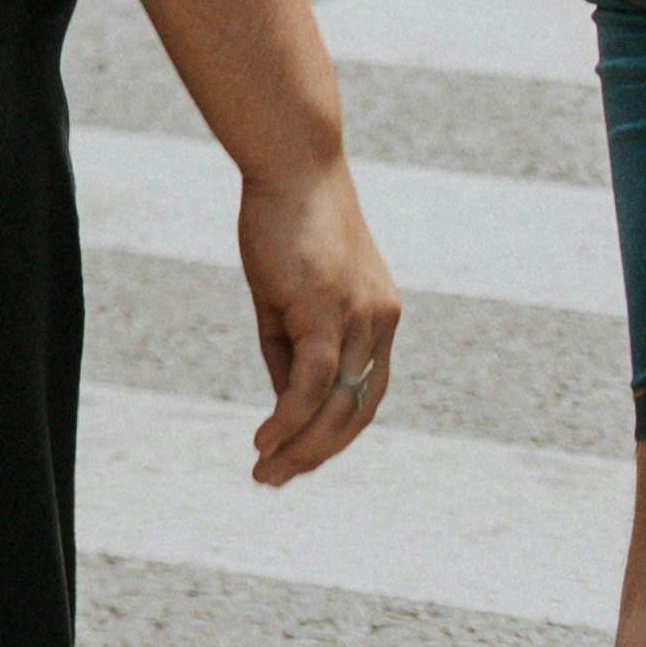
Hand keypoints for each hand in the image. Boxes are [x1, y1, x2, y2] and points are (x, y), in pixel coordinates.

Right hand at [239, 151, 400, 483]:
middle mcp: (380, 326)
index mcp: (378, 319)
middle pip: (357, 412)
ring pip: (337, 408)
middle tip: (275, 481)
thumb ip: (290, 346)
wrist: (293, 165)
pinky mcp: (328, 315)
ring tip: (265, 474)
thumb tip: (286, 401)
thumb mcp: (287, 292)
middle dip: (317, 453)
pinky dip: (290, 420)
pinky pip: (313, 385)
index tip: (296, 456)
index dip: (333, 431)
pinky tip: (265, 442)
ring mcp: (360, 322)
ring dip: (301, 448)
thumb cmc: (285, 217)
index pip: (364, 393)